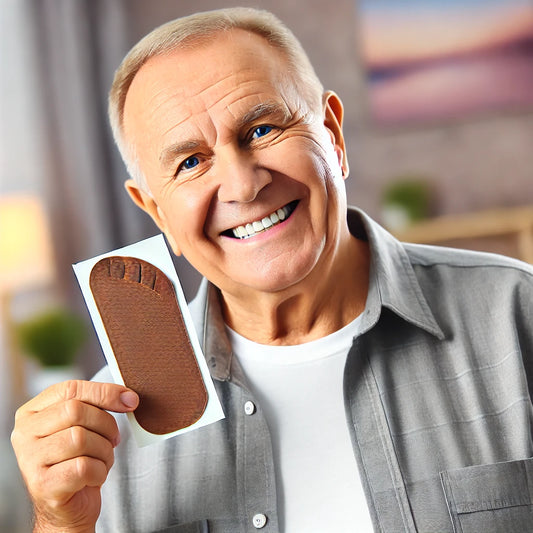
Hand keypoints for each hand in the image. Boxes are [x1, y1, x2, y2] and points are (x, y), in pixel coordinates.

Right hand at [11, 380, 138, 532]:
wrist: (68, 507)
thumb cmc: (78, 459)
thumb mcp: (85, 425)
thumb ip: (99, 404)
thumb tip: (129, 398)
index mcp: (32, 412)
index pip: (71, 389)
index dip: (105, 392)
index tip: (131, 400)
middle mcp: (24, 433)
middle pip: (75, 411)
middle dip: (106, 424)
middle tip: (114, 439)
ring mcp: (29, 460)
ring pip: (80, 438)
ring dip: (104, 450)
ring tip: (102, 459)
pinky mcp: (41, 485)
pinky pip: (82, 467)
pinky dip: (99, 471)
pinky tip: (94, 476)